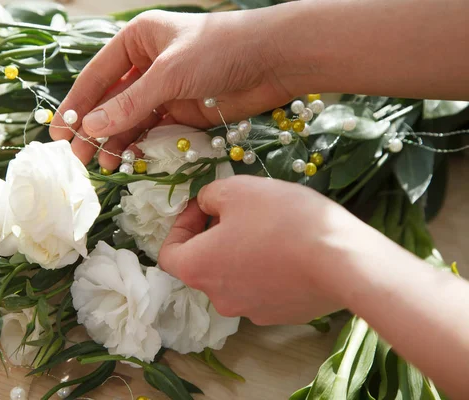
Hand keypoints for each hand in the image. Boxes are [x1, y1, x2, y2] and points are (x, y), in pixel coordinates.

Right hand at [50, 9, 293, 169]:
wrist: (273, 61)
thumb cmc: (219, 51)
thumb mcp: (169, 74)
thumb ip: (130, 104)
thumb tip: (90, 128)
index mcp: (138, 41)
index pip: (97, 75)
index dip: (76, 103)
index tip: (58, 132)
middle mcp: (147, 64)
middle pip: (111, 100)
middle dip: (94, 129)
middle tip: (78, 159)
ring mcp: (165, 89)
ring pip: (131, 118)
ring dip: (117, 141)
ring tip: (105, 166)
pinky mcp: (183, 111)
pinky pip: (153, 130)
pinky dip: (140, 145)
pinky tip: (129, 160)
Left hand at [158, 175, 367, 324]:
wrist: (342, 260)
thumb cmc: (282, 219)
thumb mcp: (237, 190)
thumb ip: (209, 196)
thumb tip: (207, 206)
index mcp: (198, 269)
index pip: (169, 252)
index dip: (180, 225)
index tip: (202, 207)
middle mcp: (217, 297)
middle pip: (203, 264)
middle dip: (213, 235)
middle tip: (238, 210)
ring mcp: (249, 311)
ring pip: (233, 276)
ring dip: (240, 251)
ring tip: (268, 227)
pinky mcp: (279, 315)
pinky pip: (261, 288)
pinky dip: (264, 269)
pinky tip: (288, 249)